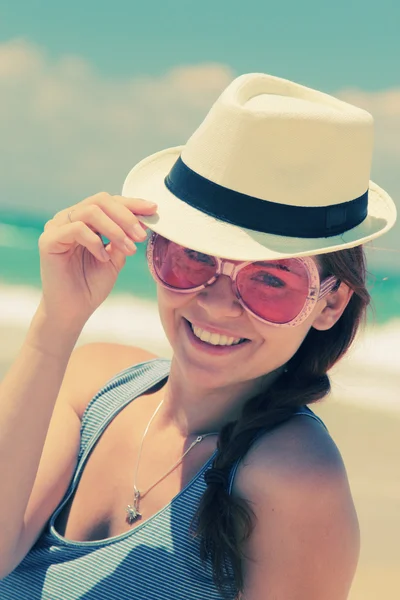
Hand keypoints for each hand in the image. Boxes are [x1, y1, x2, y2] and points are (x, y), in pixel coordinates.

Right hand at [37, 192, 157, 324]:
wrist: (74, 310)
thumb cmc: (92, 285)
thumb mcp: (116, 257)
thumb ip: (124, 237)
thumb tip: (141, 220)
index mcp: (84, 220)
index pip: (109, 202)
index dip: (132, 204)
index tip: (152, 210)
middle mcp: (69, 219)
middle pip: (100, 201)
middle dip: (126, 216)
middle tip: (141, 236)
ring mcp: (56, 227)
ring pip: (90, 212)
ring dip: (115, 230)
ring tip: (129, 249)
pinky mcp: (48, 240)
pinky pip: (76, 229)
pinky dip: (95, 242)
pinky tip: (104, 258)